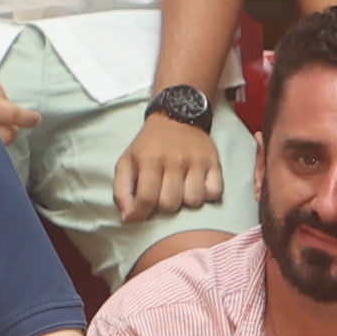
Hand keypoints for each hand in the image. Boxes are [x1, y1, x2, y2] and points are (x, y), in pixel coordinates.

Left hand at [113, 110, 219, 225]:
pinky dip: (207, 195)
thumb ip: (122, 191)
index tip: (139, 216)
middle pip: (171, 203)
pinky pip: (215, 192)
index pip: (146, 198)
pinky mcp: (214, 162)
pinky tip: (197, 186)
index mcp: (150, 159)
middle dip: (164, 206)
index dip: (141, 214)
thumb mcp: (127, 162)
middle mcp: (174, 160)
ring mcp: (196, 161)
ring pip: (194, 201)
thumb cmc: (149, 145)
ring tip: (181, 190)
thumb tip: (128, 218)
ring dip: (186, 201)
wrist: (177, 116)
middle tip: (163, 195)